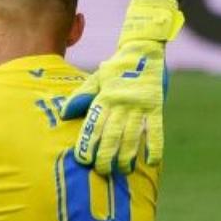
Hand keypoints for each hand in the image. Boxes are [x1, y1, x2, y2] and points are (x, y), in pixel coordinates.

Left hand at [65, 0, 183, 174]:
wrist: (142, 49)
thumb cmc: (117, 68)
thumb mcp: (96, 79)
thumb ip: (82, 97)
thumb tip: (65, 113)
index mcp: (104, 98)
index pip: (94, 125)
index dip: (88, 144)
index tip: (83, 160)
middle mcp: (120, 103)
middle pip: (111, 134)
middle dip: (106, 155)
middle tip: (102, 171)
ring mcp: (139, 105)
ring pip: (131, 135)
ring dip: (127, 156)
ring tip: (123, 171)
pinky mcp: (155, 105)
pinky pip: (156, 130)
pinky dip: (154, 146)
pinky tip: (151, 162)